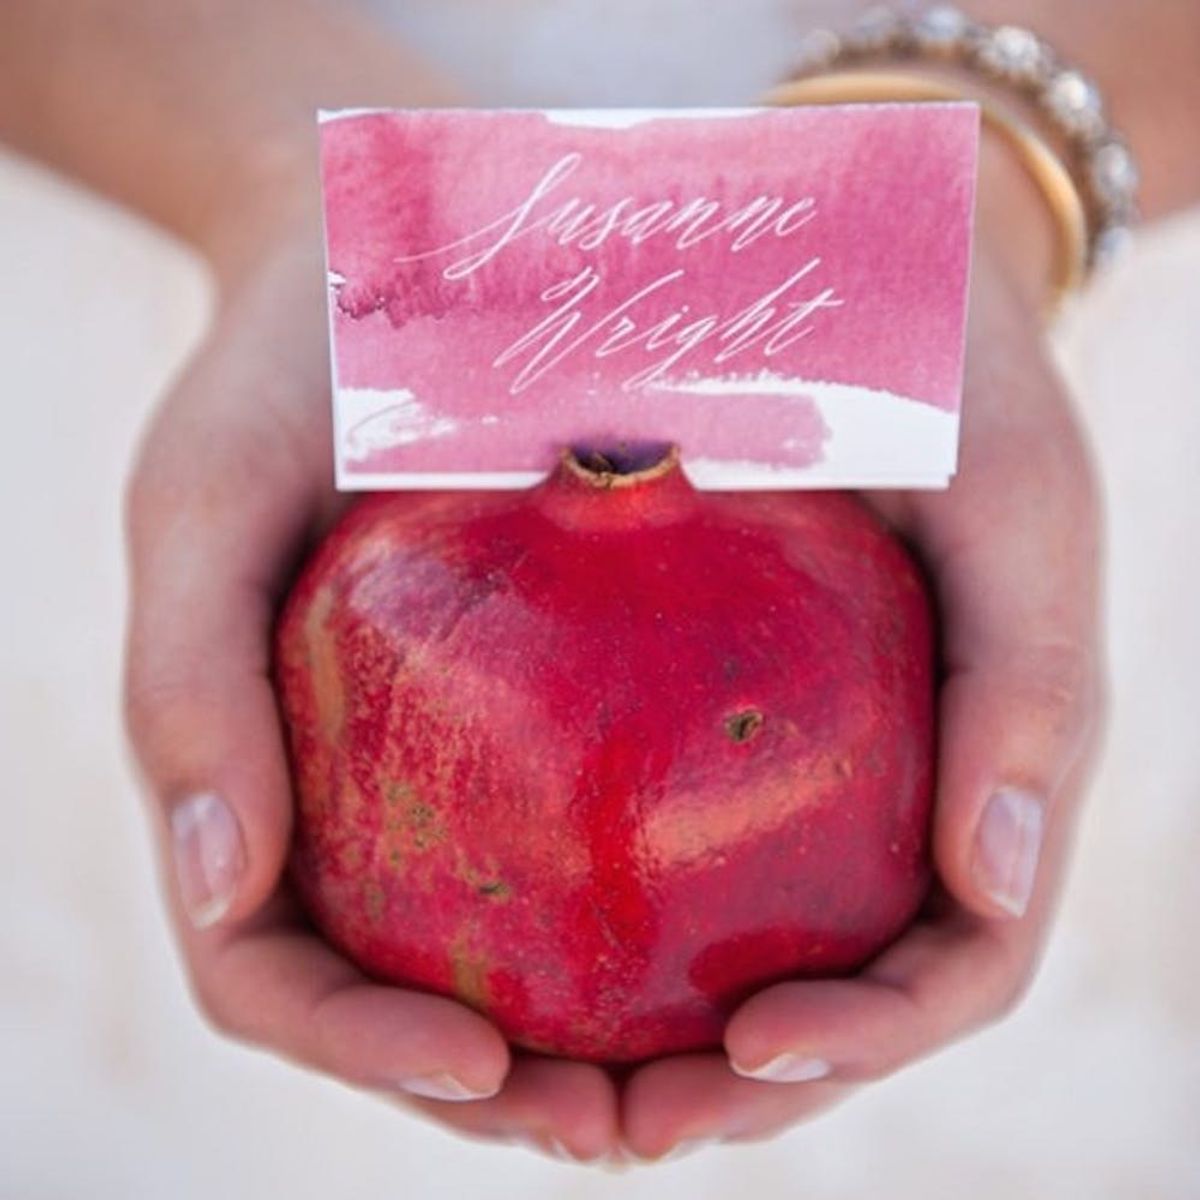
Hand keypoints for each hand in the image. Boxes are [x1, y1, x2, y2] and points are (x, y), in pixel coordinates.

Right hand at [121, 204, 621, 1161]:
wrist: (400, 273)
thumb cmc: (290, 379)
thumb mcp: (206, 495)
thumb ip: (186, 683)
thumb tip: (219, 888)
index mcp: (256, 789)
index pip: (276, 977)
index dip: (360, 1053)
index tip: (481, 1072)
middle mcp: (357, 807)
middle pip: (413, 1011)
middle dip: (510, 1099)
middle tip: (632, 1125)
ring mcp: (453, 781)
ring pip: (519, 966)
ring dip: (606, 1054)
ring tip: (715, 1075)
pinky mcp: (549, 729)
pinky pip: (606, 855)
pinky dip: (665, 928)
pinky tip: (753, 935)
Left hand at [615, 161, 1106, 1157]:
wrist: (860, 271)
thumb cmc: (954, 379)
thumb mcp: (1015, 495)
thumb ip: (1033, 679)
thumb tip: (996, 881)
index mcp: (989, 768)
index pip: (961, 956)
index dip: (877, 1037)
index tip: (752, 1048)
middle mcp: (897, 794)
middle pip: (842, 993)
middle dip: (745, 1087)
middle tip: (622, 1118)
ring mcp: (809, 772)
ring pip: (746, 952)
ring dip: (664, 1045)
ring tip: (552, 1082)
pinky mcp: (716, 726)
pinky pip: (665, 856)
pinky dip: (608, 931)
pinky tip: (515, 945)